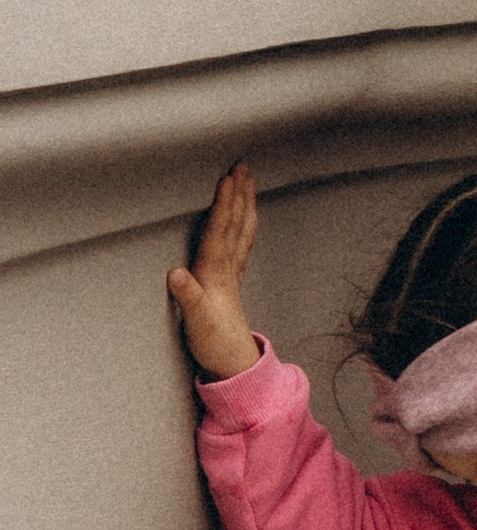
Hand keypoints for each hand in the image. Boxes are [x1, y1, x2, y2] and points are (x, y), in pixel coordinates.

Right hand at [169, 162, 262, 378]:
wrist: (233, 364)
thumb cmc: (214, 342)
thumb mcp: (196, 321)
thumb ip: (187, 297)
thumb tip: (175, 273)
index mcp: (216, 272)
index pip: (220, 230)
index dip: (224, 203)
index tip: (228, 177)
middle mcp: (227, 268)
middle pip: (236, 223)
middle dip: (240, 193)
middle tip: (244, 164)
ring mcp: (232, 274)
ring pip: (241, 231)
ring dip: (244, 204)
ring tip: (248, 181)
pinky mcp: (230, 282)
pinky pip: (240, 244)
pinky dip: (242, 226)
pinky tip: (244, 220)